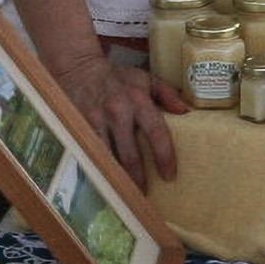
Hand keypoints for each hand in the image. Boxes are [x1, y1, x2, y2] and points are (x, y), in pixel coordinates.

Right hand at [56, 54, 186, 186]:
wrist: (79, 67)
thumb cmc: (116, 77)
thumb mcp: (145, 79)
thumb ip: (167, 94)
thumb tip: (187, 112)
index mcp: (138, 100)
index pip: (156, 132)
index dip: (164, 156)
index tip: (170, 176)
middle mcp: (118, 112)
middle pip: (130, 153)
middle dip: (138, 178)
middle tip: (145, 195)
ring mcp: (95, 121)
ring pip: (108, 158)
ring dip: (116, 178)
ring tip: (124, 195)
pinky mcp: (77, 128)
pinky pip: (88, 155)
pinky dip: (96, 170)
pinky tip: (101, 183)